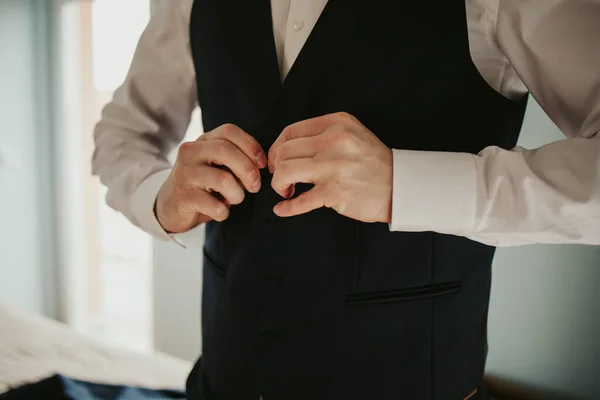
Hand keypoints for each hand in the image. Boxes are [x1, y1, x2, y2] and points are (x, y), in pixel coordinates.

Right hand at [156, 124, 266, 232]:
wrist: (170, 204)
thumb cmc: (202, 183)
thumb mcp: (214, 163)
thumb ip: (234, 157)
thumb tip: (261, 165)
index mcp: (202, 141)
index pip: (229, 131)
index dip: (251, 146)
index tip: (262, 164)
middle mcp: (190, 152)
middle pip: (226, 150)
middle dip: (248, 170)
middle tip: (255, 186)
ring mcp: (185, 174)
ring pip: (223, 179)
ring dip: (238, 194)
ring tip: (235, 199)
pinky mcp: (184, 197)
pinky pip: (215, 206)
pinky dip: (224, 212)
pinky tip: (220, 211)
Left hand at [268, 112, 392, 223]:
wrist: (399, 185)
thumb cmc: (373, 162)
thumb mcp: (353, 133)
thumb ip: (324, 133)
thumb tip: (287, 148)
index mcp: (336, 124)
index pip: (290, 132)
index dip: (276, 148)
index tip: (277, 159)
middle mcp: (334, 142)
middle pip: (284, 152)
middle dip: (277, 167)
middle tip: (282, 177)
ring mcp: (333, 167)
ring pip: (285, 172)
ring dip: (279, 184)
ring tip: (286, 190)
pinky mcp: (334, 193)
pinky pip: (299, 202)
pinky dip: (286, 208)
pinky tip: (283, 208)